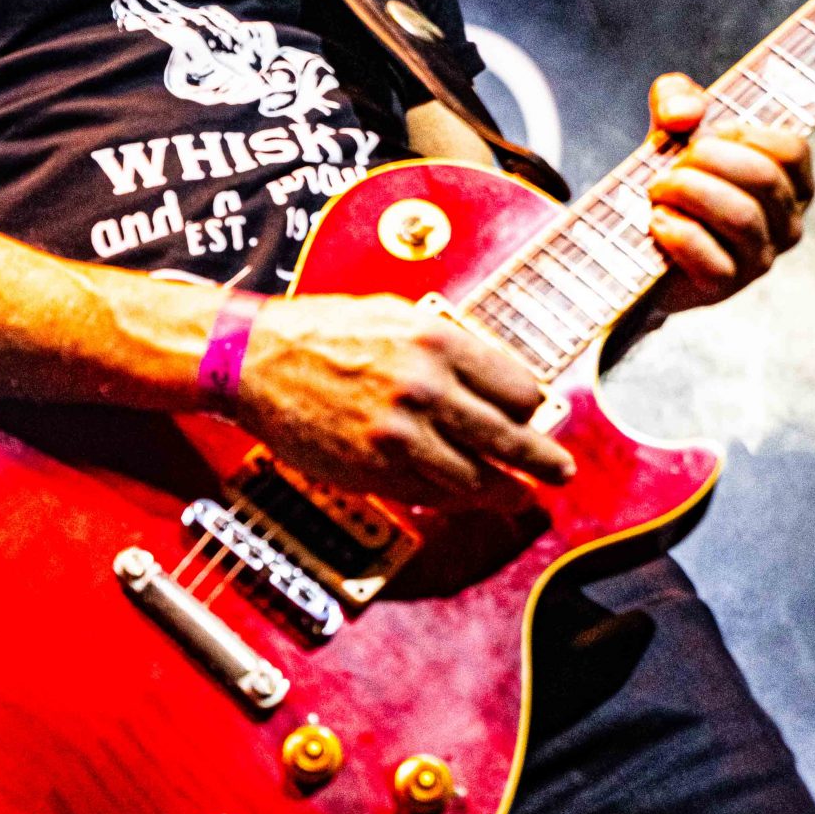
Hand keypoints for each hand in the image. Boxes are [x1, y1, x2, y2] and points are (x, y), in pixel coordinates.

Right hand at [237, 293, 575, 502]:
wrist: (254, 359)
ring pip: (476, 478)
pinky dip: (453, 499)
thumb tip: (495, 379)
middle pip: (510, 439)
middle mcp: (426, 389)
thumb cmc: (323, 331)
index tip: (530, 414)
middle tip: (560, 471)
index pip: (518, 389)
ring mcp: (400, 435)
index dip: (529, 406)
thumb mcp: (397, 315)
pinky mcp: (373, 471)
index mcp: (438, 342)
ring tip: (519, 495)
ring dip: (505, 490)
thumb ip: (450, 347)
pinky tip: (463, 496)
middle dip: (543, 460)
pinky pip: (430, 495)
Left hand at [644, 72, 813, 312]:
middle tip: (670, 164)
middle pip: (764, 178)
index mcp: (791, 183)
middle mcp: (787, 224)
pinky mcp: (725, 287)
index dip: (743, 135)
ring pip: (742, 217)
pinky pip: (714, 261)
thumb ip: (677, 97)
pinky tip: (656, 221)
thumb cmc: (672, 178)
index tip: (703, 137)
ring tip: (656, 189)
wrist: (637, 241)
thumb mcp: (672, 127)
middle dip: (707, 160)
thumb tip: (687, 111)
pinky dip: (679, 234)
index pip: (791, 151)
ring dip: (689, 192)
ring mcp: (761, 259)